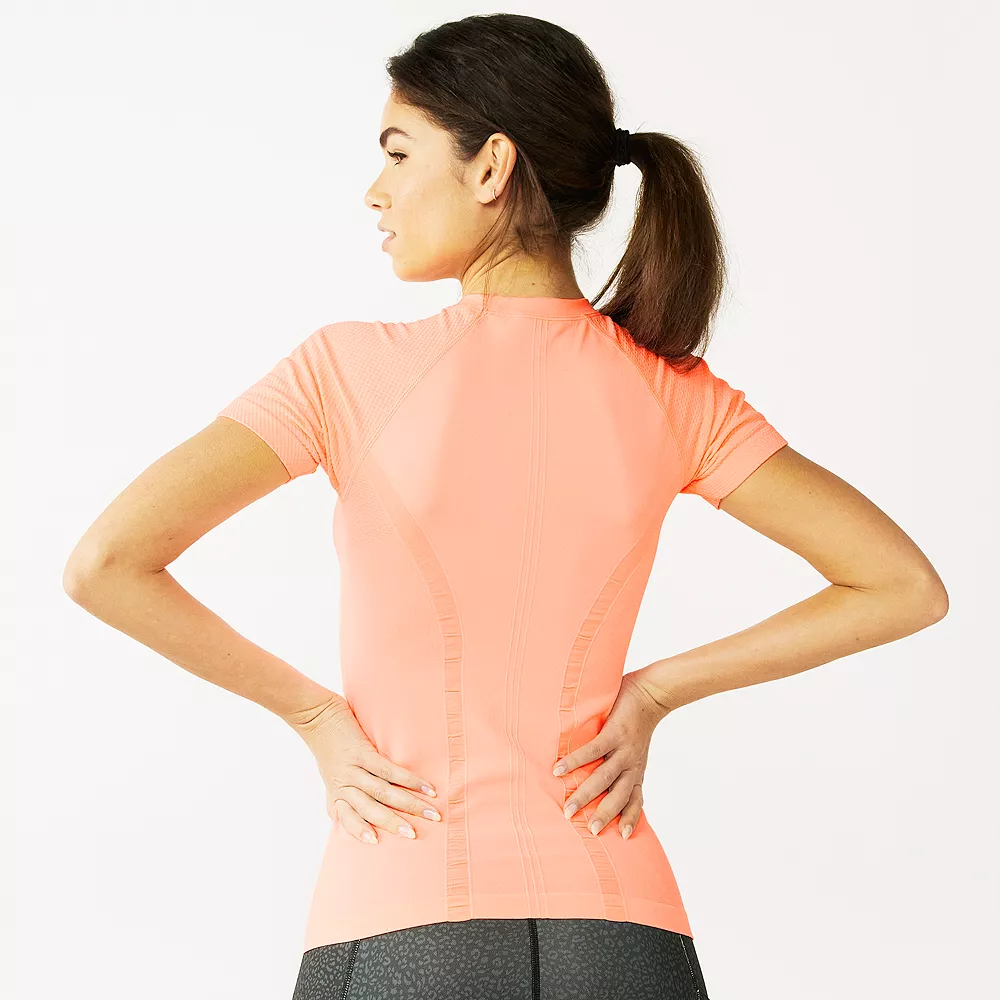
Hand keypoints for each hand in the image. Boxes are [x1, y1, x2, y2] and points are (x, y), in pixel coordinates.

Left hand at [284, 695, 440, 844]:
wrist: (315, 715)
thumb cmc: (325, 746)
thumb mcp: (329, 776)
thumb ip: (338, 797)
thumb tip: (343, 817)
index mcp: (337, 793)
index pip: (348, 818)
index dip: (360, 831)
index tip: (376, 843)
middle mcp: (344, 784)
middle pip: (372, 809)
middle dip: (395, 824)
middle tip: (415, 835)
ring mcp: (353, 769)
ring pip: (383, 792)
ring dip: (409, 804)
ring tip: (431, 813)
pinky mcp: (362, 752)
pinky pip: (389, 770)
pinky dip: (409, 780)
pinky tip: (425, 787)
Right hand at [552, 670, 667, 839]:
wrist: (651, 694)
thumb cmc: (638, 721)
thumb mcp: (637, 749)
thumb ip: (624, 763)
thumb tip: (603, 773)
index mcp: (637, 770)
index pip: (635, 800)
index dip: (630, 818)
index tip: (622, 837)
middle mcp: (632, 764)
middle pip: (618, 796)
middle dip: (603, 815)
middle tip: (589, 831)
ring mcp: (623, 750)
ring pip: (604, 779)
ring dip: (585, 795)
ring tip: (568, 808)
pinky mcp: (614, 734)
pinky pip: (592, 751)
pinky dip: (575, 761)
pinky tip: (559, 769)